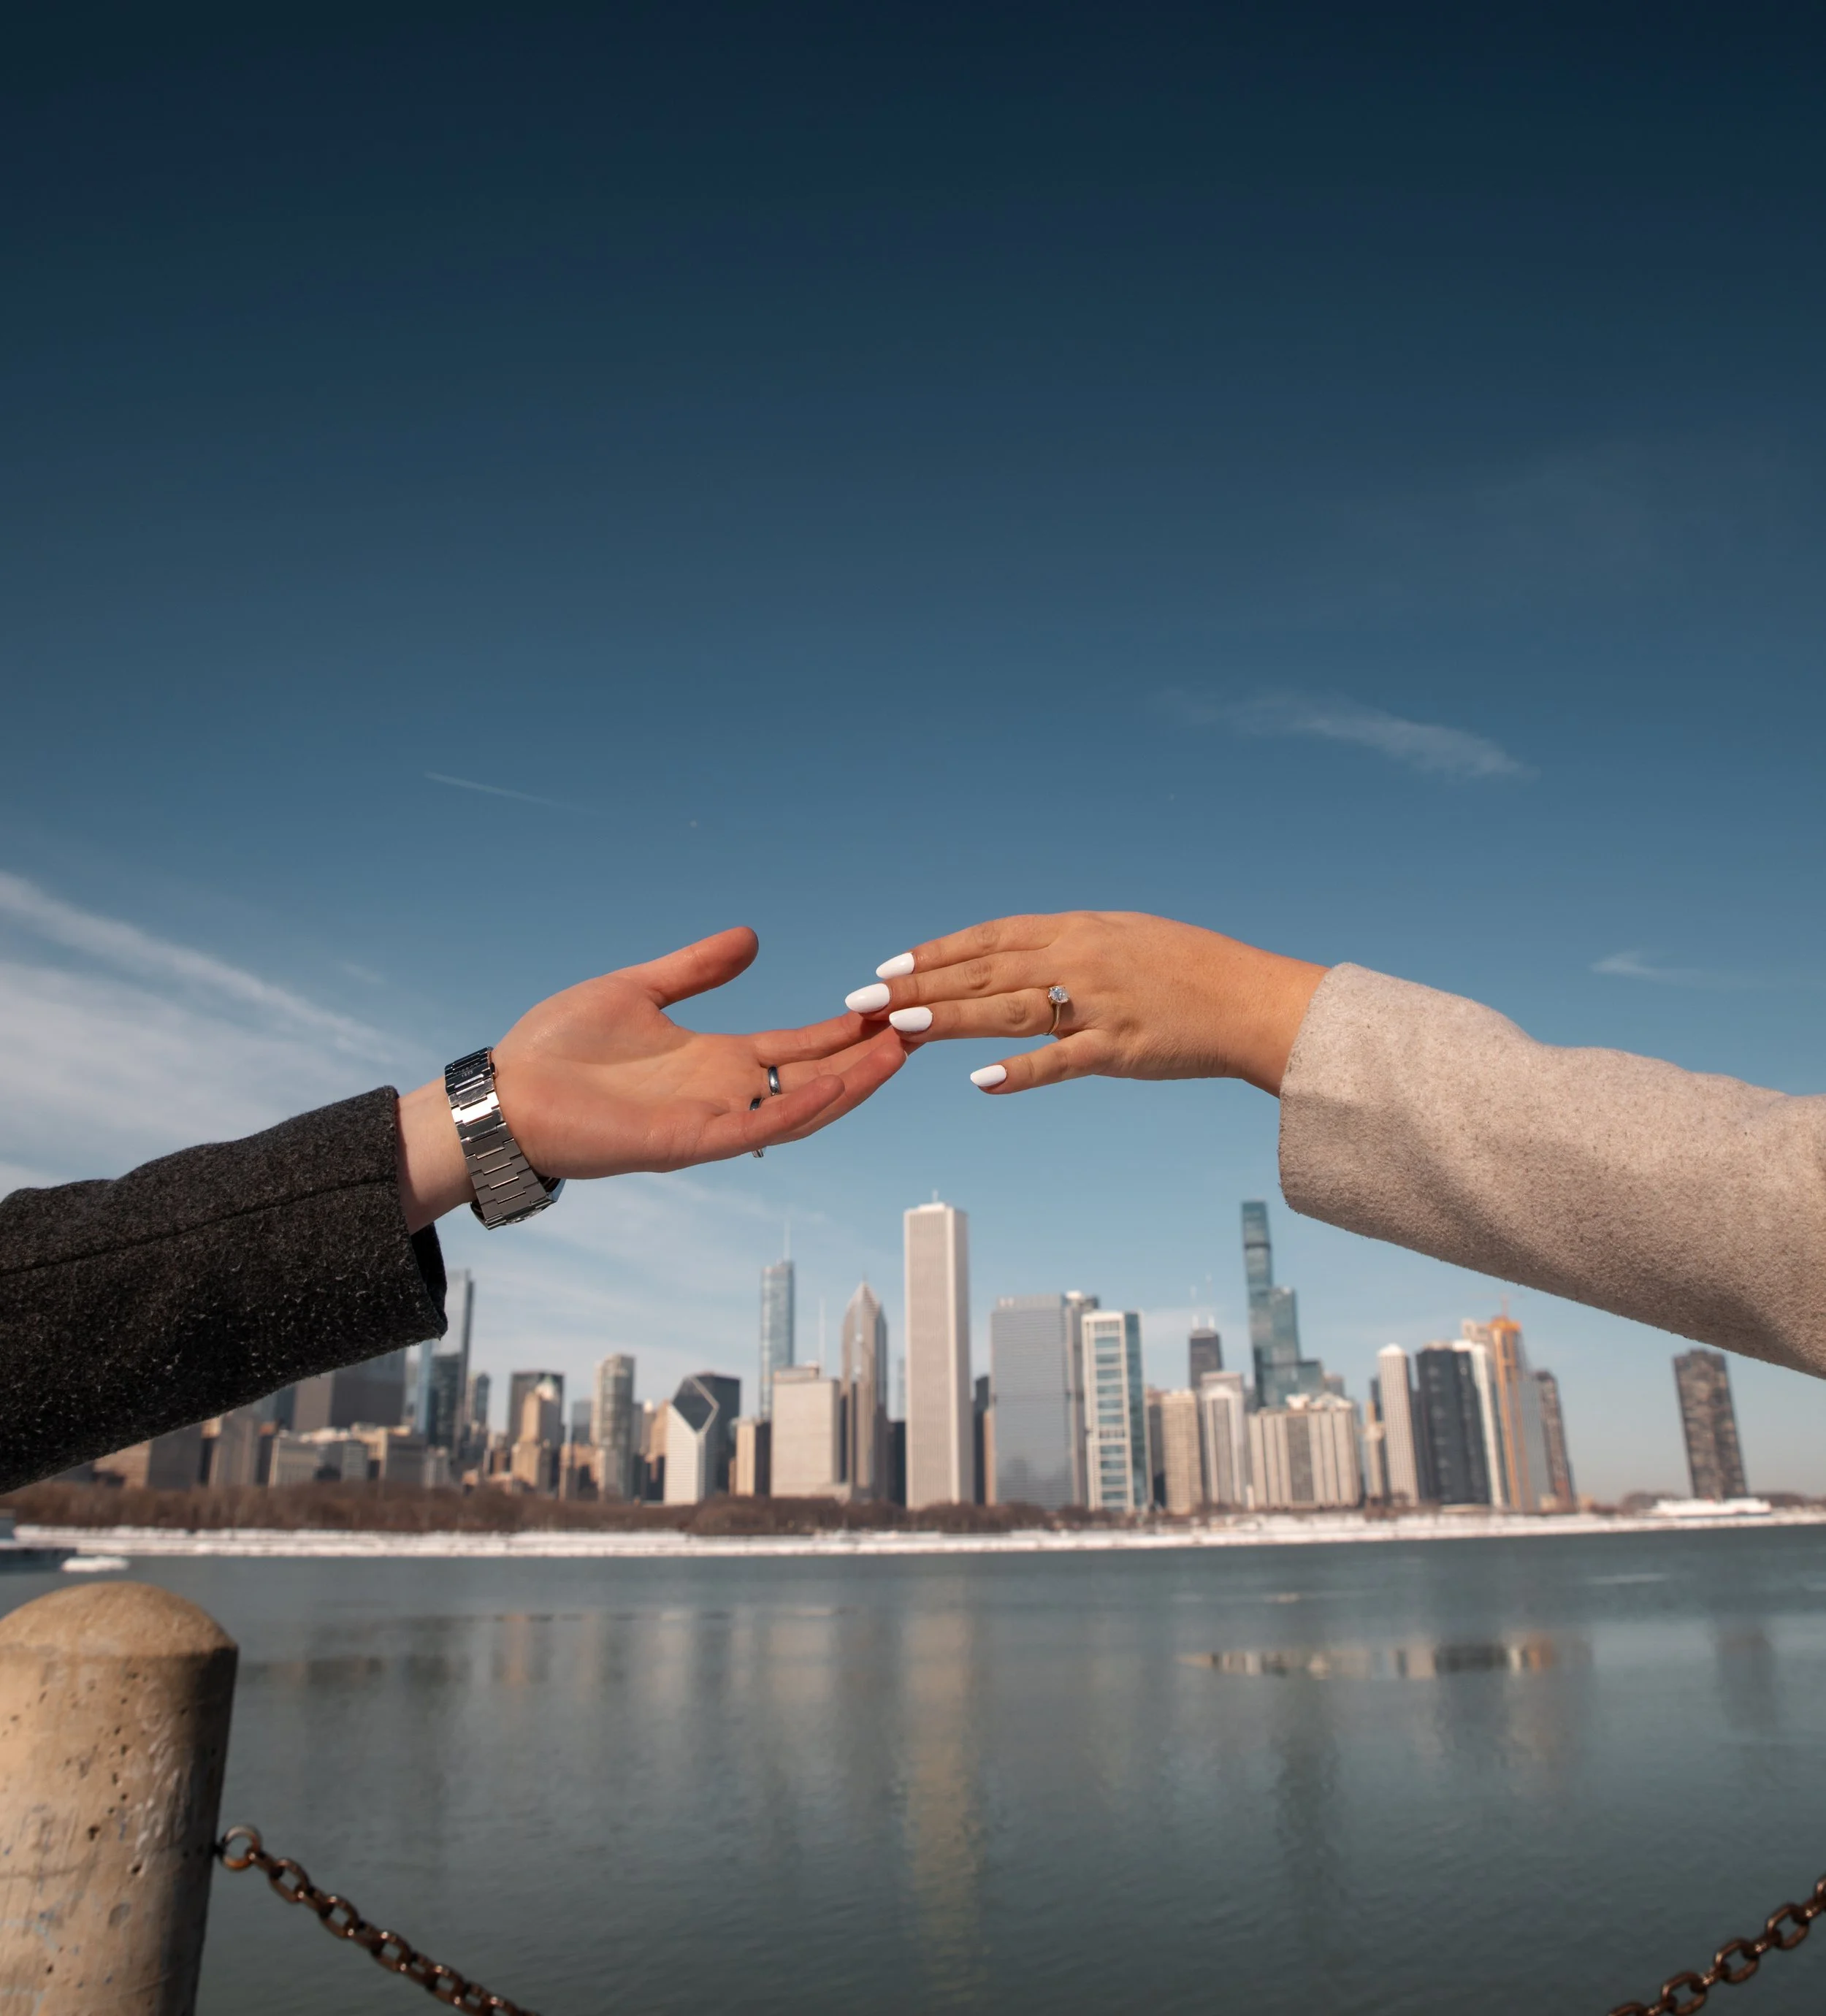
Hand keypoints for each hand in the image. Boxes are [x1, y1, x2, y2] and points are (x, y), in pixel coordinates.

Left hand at [398, 927, 909, 1229]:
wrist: (504, 1094)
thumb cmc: (559, 1049)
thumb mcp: (639, 990)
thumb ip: (697, 969)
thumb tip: (751, 938)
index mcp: (715, 1061)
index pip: (798, 1046)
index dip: (845, 1030)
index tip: (890, 1006)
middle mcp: (722, 1094)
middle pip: (814, 1077)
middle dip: (867, 1057)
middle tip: (920, 1026)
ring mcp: (708, 1122)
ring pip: (798, 1107)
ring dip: (851, 1083)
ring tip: (899, 1051)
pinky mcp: (684, 1143)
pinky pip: (753, 1129)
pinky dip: (797, 1109)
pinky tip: (833, 1085)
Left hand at [849, 911, 1326, 1097]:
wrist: (1251, 999)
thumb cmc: (1190, 969)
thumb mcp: (1125, 937)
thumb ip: (1072, 946)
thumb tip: (1022, 954)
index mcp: (1079, 929)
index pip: (990, 937)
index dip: (936, 953)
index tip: (888, 967)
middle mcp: (1081, 959)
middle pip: (985, 971)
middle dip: (921, 985)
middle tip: (866, 1000)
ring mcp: (1100, 1003)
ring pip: (1012, 1009)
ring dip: (954, 1017)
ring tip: (903, 1026)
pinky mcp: (1121, 1047)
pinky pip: (1064, 1060)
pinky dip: (1023, 1070)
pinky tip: (982, 1081)